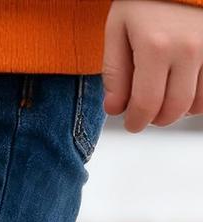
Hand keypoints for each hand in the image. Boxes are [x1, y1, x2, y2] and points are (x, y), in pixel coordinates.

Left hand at [104, 0, 202, 130]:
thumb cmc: (145, 1)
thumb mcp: (117, 31)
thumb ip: (114, 73)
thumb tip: (115, 109)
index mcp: (156, 47)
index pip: (147, 105)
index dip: (136, 122)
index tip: (131, 123)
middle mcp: (188, 49)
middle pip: (173, 109)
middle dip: (154, 119)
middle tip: (144, 113)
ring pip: (196, 104)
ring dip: (176, 110)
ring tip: (162, 97)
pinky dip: (196, 99)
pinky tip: (181, 89)